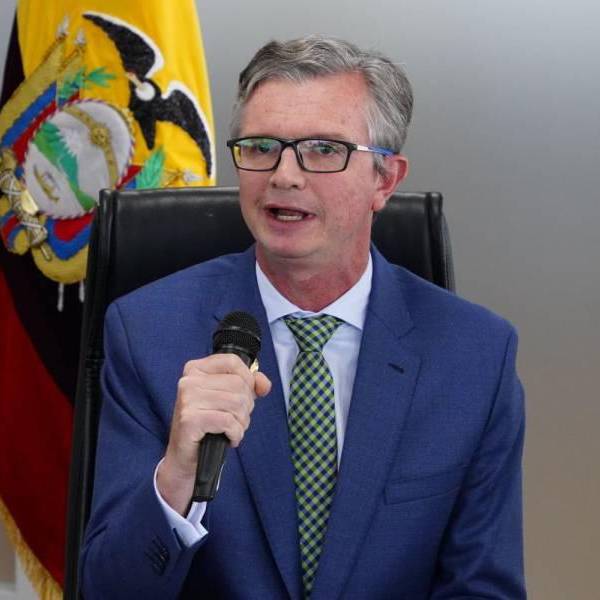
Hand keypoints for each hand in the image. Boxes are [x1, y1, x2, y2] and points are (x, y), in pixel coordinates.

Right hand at [157, 354, 270, 513]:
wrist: (185, 457)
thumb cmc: (208, 426)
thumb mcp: (229, 399)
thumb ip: (249, 386)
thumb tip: (264, 384)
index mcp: (196, 369)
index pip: (232, 361)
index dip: (248, 379)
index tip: (246, 394)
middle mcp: (189, 381)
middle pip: (238, 384)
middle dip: (246, 406)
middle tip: (235, 419)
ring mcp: (187, 400)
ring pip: (236, 403)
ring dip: (241, 422)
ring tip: (231, 429)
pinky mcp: (190, 420)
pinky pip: (228, 421)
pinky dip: (235, 433)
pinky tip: (228, 438)